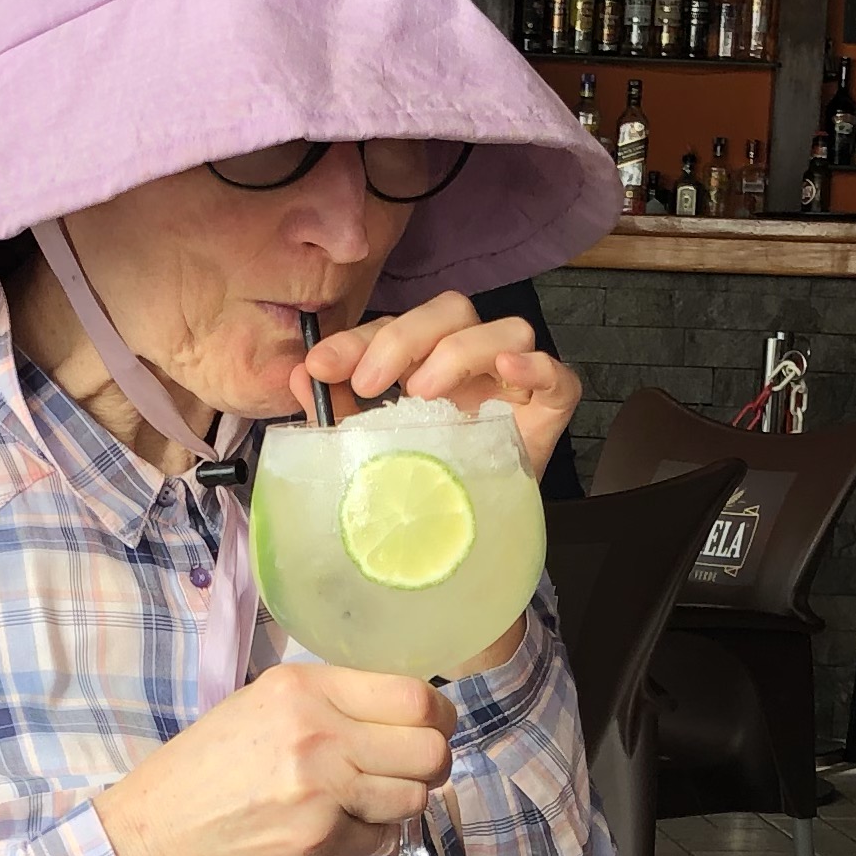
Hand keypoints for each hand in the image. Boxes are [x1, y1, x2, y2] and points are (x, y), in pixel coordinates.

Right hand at [95, 660, 452, 855]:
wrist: (159, 832)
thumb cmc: (207, 767)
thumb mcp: (261, 706)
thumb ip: (330, 702)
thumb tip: (403, 712)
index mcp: (303, 687)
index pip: (412, 694)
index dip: (437, 715)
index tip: (431, 726)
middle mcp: (318, 731)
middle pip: (428, 748)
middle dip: (432, 763)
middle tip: (414, 770)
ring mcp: (321, 788)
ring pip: (414, 797)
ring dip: (402, 804)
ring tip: (368, 801)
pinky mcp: (320, 838)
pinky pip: (383, 839)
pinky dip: (370, 838)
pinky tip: (336, 828)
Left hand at [300, 292, 581, 485]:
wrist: (467, 545)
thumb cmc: (421, 485)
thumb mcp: (371, 448)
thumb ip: (337, 411)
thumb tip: (296, 374)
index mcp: (427, 361)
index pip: (395, 326)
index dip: (357, 339)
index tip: (320, 367)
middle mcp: (472, 362)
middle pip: (451, 311)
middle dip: (404, 337)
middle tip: (370, 383)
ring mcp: (515, 383)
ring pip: (507, 327)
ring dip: (461, 349)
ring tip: (425, 391)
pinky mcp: (551, 411)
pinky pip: (559, 376)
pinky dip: (536, 366)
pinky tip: (509, 372)